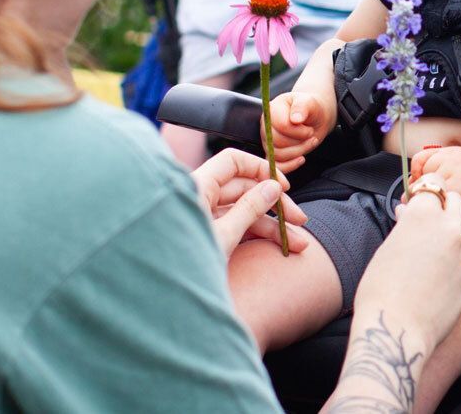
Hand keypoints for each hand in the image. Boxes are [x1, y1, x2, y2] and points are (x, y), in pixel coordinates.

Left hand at [191, 148, 308, 256]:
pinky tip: (280, 248)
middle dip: (276, 205)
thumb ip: (249, 209)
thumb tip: (272, 187)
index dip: (261, 170)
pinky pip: (237, 227)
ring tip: (300, 245)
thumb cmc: (184, 263)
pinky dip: (258, 236)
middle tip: (302, 221)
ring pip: (245, 212)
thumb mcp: (223, 236)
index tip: (284, 186)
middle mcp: (200, 198)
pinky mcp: (209, 235)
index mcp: (198, 187)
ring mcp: (204, 217)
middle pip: (245, 189)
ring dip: (273, 226)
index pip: (233, 162)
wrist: (158, 298)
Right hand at [267, 90, 335, 165]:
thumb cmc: (310, 109)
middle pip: (276, 142)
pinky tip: (302, 158)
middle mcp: (266, 127)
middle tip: (311, 136)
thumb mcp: (309, 102)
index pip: (280, 126)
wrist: (315, 118)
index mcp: (271, 111)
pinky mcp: (273, 155)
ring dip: (298, 152)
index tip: (309, 129)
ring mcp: (268, 142)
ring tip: (310, 142)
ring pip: (277, 155)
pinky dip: (290, 165)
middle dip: (299, 142)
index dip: (297, 131)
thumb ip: (302, 107)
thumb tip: (295, 119)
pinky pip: (276, 166)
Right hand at [352, 174, 460, 353]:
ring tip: (430, 261)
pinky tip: (442, 277)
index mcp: (422, 216)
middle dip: (446, 206)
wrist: (396, 331)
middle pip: (457, 201)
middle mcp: (448, 228)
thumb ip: (405, 226)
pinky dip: (460, 261)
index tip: (423, 198)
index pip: (434, 185)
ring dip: (450, 238)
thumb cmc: (380, 291)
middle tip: (431, 222)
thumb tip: (409, 213)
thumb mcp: (386, 250)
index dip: (427, 191)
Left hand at [410, 146, 460, 220]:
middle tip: (435, 198)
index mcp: (451, 152)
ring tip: (447, 203)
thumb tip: (408, 190)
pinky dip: (443, 206)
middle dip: (424, 188)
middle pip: (423, 173)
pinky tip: (453, 207)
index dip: (416, 174)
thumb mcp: (458, 170)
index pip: (420, 158)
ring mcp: (457, 170)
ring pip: (431, 186)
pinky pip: (442, 198)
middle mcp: (453, 157)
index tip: (420, 185)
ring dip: (434, 198)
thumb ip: (437, 173)